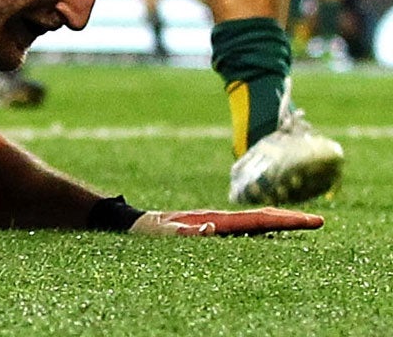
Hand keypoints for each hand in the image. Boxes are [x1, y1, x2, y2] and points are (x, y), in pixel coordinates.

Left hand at [132, 207, 323, 236]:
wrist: (133, 225)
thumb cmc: (149, 230)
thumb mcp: (164, 233)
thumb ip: (186, 232)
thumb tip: (212, 229)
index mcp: (216, 222)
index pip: (258, 220)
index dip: (286, 221)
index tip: (313, 220)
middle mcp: (221, 222)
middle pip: (262, 219)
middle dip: (291, 221)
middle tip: (319, 221)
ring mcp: (218, 227)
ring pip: (255, 224)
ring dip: (279, 224)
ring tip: (305, 224)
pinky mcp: (212, 232)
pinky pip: (242, 231)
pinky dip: (261, 228)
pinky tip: (273, 230)